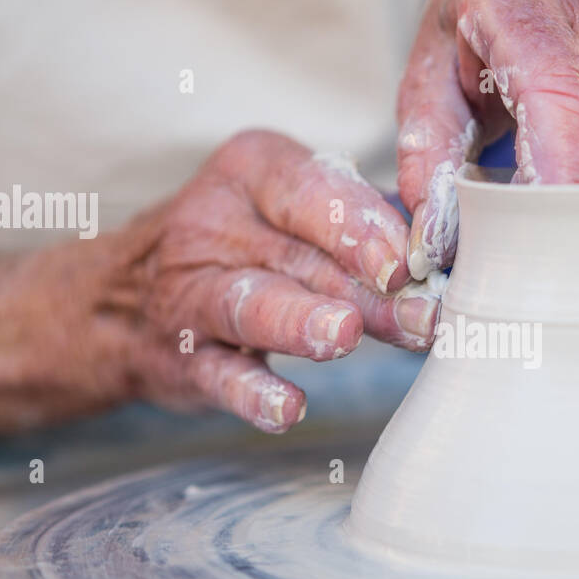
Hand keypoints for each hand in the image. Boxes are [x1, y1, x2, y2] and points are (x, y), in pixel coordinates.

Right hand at [111, 130, 442, 431]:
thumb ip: (364, 228)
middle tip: (421, 315)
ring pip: (250, 302)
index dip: (365, 225)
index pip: (314, 190)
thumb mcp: (292, 212)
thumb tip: (455, 261)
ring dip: (300, 321)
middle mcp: (216, 223)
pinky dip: (252, 392)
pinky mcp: (182, 358)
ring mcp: (192, 292)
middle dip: (367, 288)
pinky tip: (288, 407)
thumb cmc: (245, 246)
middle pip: (301, 254)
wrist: (122, 301)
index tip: (413, 259)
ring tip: (342, 337)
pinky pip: (217, 374)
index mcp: (254, 171)